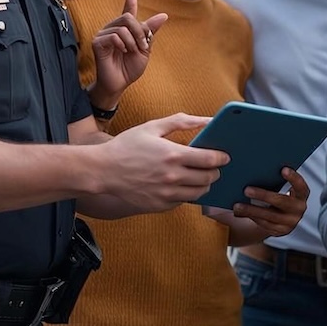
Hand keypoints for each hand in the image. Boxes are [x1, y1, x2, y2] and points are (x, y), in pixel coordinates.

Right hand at [91, 0, 168, 108]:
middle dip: (139, 31)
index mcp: (124, 30)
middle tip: (142, 46)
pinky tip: (122, 51)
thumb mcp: (145, 48)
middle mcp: (112, 29)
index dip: (130, 3)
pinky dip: (122, 43)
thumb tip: (164, 15)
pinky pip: (113, 35)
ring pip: (122, 27)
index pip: (127, 12)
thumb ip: (150, 31)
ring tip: (132, 51)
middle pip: (127, 18)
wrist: (120, 83)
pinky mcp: (97, 42)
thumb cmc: (130, 68)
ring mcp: (103, 35)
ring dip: (132, 41)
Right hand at [101, 113, 228, 212]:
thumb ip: (181, 121)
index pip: (210, 160)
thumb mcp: (152, 127)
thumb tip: (207, 120)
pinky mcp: (160, 206)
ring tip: (200, 176)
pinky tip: (182, 184)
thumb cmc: (126, 146)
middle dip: (215, 171)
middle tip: (213, 166)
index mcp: (173, 155)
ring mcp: (167, 194)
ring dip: (204, 184)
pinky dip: (188, 193)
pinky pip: (184, 201)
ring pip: (199, 193)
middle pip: (209, 178)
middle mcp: (173, 177)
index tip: (224, 156)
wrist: (102, 171)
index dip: (222, 158)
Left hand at [232, 167, 309, 237]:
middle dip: (263, 195)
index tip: (283, 169)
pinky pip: (264, 224)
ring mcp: (290, 222)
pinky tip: (240, 212)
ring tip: (237, 206)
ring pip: (269, 216)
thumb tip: (256, 170)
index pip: (300, 186)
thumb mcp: (283, 187)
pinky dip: (251, 217)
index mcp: (302, 195)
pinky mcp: (279, 230)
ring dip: (251, 210)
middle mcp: (298, 209)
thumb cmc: (280, 194)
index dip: (293, 178)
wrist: (282, 216)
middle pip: (281, 201)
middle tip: (246, 190)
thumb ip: (276, 180)